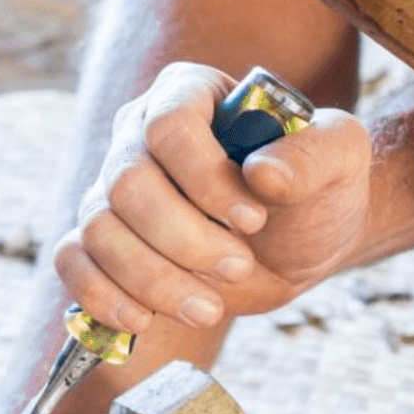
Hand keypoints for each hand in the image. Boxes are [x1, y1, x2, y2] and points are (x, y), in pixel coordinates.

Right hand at [53, 62, 372, 333]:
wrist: (300, 241)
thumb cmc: (318, 188)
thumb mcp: (342, 159)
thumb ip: (317, 153)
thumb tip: (263, 171)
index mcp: (189, 95)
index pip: (169, 126)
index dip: (205, 178)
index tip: (254, 219)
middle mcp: (138, 134)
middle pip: (127, 184)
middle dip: (185, 240)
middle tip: (240, 267)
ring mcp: (112, 188)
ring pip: (98, 230)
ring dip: (154, 279)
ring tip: (209, 307)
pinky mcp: (102, 241)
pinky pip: (71, 262)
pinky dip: (103, 296)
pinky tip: (146, 318)